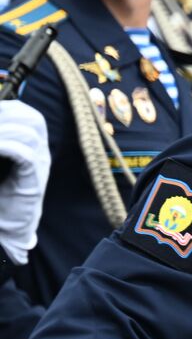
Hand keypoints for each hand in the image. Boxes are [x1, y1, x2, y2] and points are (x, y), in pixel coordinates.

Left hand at [0, 100, 49, 264]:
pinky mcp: (33, 182)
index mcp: (33, 148)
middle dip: (5, 115)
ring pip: (28, 133)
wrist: (9, 230)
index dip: (8, 108)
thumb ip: (0, 146)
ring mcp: (39, 168)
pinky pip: (24, 154)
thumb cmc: (0, 198)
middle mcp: (40, 155)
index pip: (29, 115)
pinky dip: (5, 146)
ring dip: (2, 131)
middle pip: (33, 119)